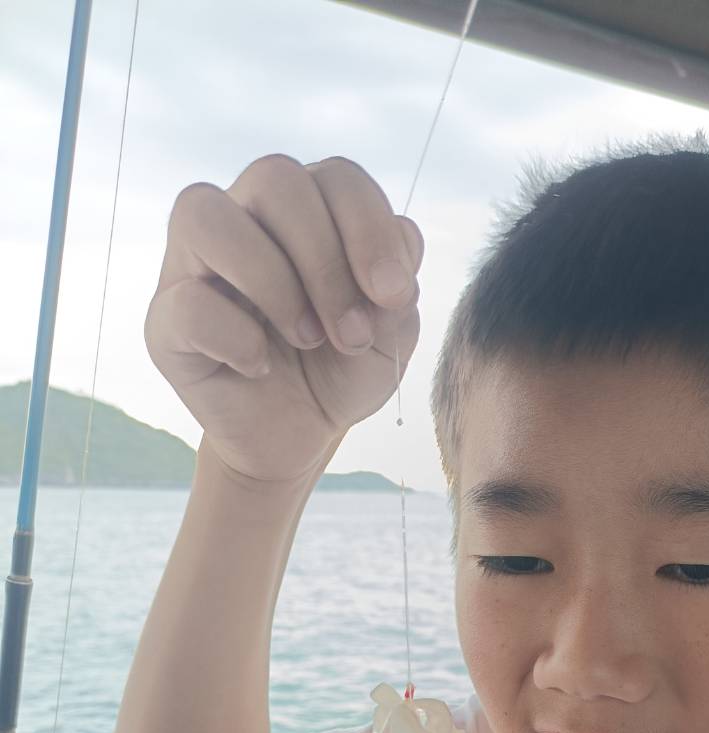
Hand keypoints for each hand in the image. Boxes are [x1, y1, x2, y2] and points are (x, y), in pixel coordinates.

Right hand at [145, 153, 422, 487]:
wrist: (298, 439)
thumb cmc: (340, 372)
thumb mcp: (389, 337)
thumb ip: (398, 290)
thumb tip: (401, 238)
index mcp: (304, 212)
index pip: (335, 176)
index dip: (369, 227)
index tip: (394, 295)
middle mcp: (243, 219)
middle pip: (273, 178)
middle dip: (325, 259)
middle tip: (351, 333)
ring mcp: (193, 264)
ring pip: (205, 212)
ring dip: (273, 281)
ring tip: (308, 339)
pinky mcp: (165, 321)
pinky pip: (187, 302)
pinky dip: (237, 339)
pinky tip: (261, 367)